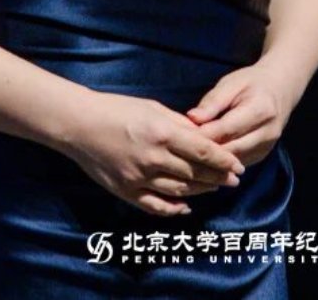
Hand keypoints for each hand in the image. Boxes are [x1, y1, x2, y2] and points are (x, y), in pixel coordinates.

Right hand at [56, 90, 244, 216]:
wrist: (79, 124)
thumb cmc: (117, 109)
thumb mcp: (153, 108)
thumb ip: (180, 124)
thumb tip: (204, 137)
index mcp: (162, 133)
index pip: (203, 152)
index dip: (224, 161)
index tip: (238, 167)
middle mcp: (153, 158)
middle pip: (195, 173)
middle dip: (218, 178)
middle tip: (233, 180)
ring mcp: (139, 177)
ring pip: (180, 191)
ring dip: (200, 191)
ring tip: (213, 188)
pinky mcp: (125, 191)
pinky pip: (155, 206)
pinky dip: (173, 208)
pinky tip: (185, 206)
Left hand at [184, 61, 303, 168]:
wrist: (280, 89)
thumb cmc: (251, 83)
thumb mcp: (231, 83)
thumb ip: (212, 102)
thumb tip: (191, 118)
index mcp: (260, 110)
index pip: (226, 129)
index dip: (201, 135)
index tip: (179, 136)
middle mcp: (267, 132)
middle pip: (230, 150)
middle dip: (204, 153)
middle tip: (179, 152)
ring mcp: (267, 147)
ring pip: (233, 162)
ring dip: (211, 161)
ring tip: (188, 157)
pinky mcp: (263, 155)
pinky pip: (237, 164)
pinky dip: (221, 164)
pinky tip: (204, 159)